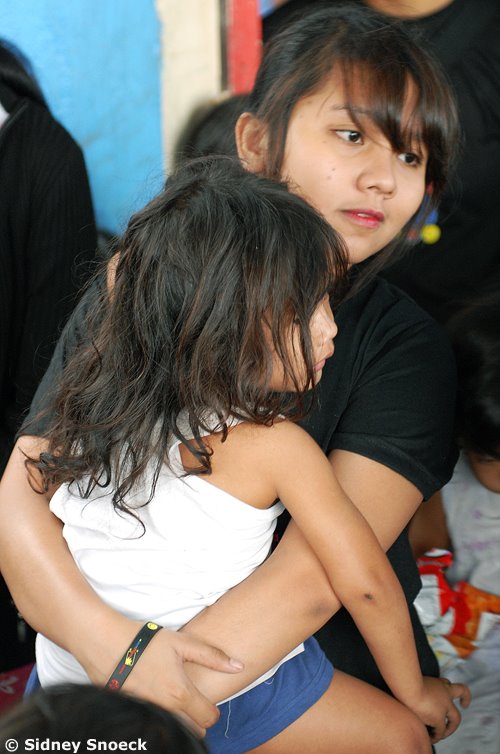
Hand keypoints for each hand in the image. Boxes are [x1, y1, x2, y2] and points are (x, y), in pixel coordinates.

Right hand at [90, 623, 242, 736]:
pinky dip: (158, 719)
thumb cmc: (144, 641)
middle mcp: (165, 711)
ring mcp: (146, 716)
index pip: (208, 719)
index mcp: (180, 694)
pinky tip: (155, 699)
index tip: (205, 698)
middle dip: (196, 718)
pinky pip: (152, 727)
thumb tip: (239, 666)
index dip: (211, 709)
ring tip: (172, 698)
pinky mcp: (131, 717)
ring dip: (178, 719)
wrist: (105, 643)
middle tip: (190, 698)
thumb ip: (212, 656)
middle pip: (193, 730)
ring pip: (174, 729)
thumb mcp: (182, 643)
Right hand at [406, 676, 470, 742]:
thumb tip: (405, 690)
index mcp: (436, 682)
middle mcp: (444, 691)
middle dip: (465, 697)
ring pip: (456, 718)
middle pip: (462, 691)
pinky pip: (441, 730)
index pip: (446, 682)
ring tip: (442, 735)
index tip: (447, 687)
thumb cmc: (403, 681)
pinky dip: (436, 736)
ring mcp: (444, 705)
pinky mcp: (439, 718)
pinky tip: (431, 738)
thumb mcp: (411, 681)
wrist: (406, 686)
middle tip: (465, 704)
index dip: (447, 686)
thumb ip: (414, 686)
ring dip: (450, 728)